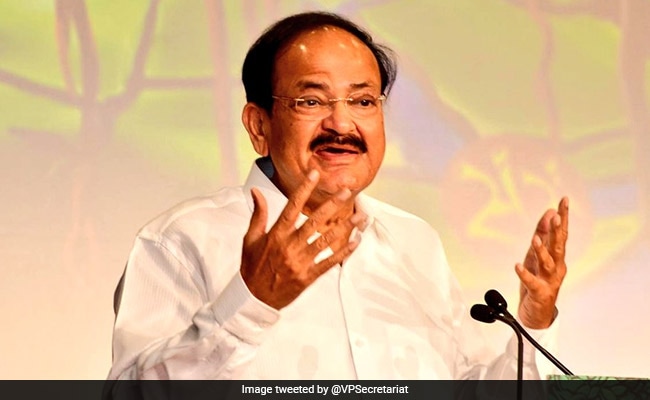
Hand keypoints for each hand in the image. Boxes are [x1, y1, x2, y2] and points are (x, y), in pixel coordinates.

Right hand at [241, 170, 365, 309]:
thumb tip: (256, 191)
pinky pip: (329, 262)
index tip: (314, 174)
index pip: (292, 207)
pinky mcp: (307, 277)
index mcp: (275, 235)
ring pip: (326, 240)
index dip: (303, 189)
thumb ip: (258, 214)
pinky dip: (343, 252)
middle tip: (346, 191)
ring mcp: (300, 262)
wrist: (253, 298)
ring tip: (360, 216)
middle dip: (332, 204)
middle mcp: (289, 246)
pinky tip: (355, 241)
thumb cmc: (252, 267)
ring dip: (345, 227)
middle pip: (314, 221)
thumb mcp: (250, 239)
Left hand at [516, 197, 568, 328]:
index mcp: (557, 257)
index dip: (563, 216)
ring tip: (535, 239)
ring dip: (541, 251)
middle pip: (558, 247)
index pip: (561, 234)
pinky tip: (517, 266)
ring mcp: (549, 281)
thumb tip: (549, 212)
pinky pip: (532, 283)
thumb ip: (543, 234)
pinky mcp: (539, 293)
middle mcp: (556, 268)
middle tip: (557, 216)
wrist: (537, 314)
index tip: (564, 200)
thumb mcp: (536, 255)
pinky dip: (525, 274)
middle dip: (558, 231)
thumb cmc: (538, 282)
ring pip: (547, 264)